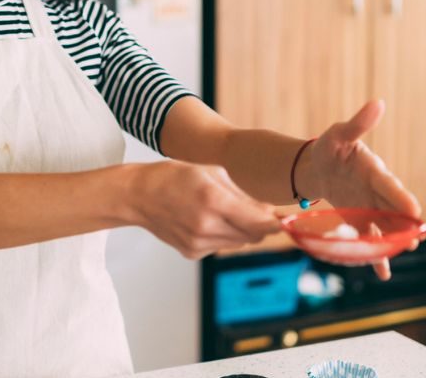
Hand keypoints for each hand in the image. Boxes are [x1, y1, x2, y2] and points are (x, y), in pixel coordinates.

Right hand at [132, 160, 281, 259]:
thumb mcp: (212, 172)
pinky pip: (220, 246)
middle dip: (258, 225)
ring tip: (219, 210)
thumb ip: (243, 194)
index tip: (286, 221)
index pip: (260, 222)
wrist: (138, 195)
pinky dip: (221, 235)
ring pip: (239, 243)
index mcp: (213, 200)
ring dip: (240, 230)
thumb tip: (269, 213)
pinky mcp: (192, 253)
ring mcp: (198, 243)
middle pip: (253, 236)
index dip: (277, 224)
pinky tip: (203, 220)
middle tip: (252, 210)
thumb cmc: (175, 177)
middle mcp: (206, 225)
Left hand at [296, 99, 423, 279]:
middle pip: (394, 210)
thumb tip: (376, 103)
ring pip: (386, 228)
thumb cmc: (330, 148)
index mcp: (374, 171)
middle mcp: (377, 193)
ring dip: (395, 240)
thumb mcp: (338, 134)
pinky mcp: (361, 222)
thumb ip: (357, 124)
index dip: (402, 198)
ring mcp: (371, 209)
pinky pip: (371, 241)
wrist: (317, 168)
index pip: (390, 185)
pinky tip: (384, 274)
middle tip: (417, 237)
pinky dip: (378, 258)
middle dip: (405, 224)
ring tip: (406, 250)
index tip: (416, 210)